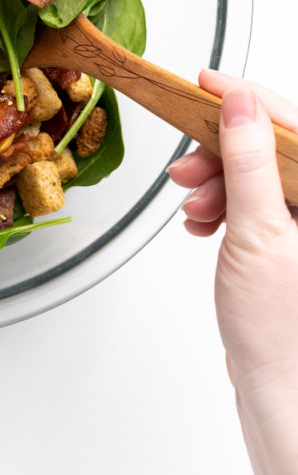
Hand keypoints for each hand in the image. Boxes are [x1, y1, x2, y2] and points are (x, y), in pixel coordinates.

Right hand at [170, 72, 297, 474]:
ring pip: (255, 173)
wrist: (280, 391)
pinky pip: (251, 200)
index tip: (205, 83)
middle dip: (221, 149)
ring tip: (192, 204)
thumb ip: (249, 162)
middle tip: (187, 165)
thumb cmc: (281, 331)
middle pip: (269, 145)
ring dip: (216, 179)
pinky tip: (202, 221)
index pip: (289, 122)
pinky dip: (221, 204)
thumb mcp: (258, 232)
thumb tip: (241, 103)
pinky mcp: (286, 241)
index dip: (246, 97)